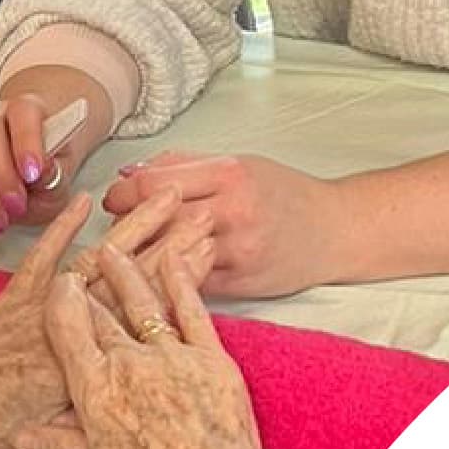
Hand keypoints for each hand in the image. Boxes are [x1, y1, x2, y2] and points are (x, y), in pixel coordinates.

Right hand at [0, 64, 111, 232]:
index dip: (27, 141)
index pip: (24, 112)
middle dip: (0, 176)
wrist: (24, 176)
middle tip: (16, 208)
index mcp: (26, 111)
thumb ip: (53, 177)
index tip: (33, 174)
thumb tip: (44, 172)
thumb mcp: (58, 180)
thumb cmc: (42, 176)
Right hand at [13, 247, 289, 448]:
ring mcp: (173, 360)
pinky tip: (175, 258)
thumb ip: (62, 447)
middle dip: (91, 282)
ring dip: (131, 269)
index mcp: (94, 393)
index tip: (61, 284)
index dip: (62, 300)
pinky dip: (182, 280)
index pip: (67, 329)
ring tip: (120, 248)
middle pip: (102, 312)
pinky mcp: (213, 363)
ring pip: (145, 301)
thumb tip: (27, 434)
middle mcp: (129, 366)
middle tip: (88, 261)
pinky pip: (192, 311)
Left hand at [103, 151, 348, 298]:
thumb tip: (129, 173)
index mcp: (230, 173)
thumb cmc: (283, 193)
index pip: (156, 183)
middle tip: (114, 228)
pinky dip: (166, 280)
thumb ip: (182, 165)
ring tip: (126, 252)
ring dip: (141, 256)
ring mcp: (239, 252)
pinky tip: (152, 276)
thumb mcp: (237, 163)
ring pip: (169, 257)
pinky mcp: (242, 284)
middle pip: (158, 220)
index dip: (123, 192)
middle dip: (126, 226)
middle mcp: (234, 212)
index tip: (113, 198)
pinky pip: (189, 284)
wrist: (336, 231)